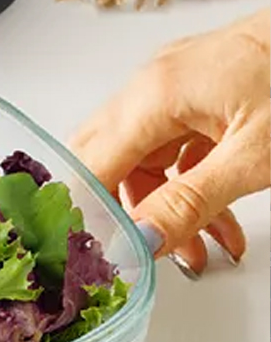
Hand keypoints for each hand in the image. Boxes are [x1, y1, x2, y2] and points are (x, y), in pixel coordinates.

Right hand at [69, 9, 269, 276]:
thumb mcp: (253, 157)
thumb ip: (191, 203)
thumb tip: (142, 240)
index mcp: (153, 95)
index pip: (89, 167)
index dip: (88, 216)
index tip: (101, 257)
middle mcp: (151, 85)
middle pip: (106, 161)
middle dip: (125, 215)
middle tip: (141, 256)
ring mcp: (173, 84)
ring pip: (143, 159)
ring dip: (164, 205)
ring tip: (204, 248)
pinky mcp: (198, 90)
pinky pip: (172, 145)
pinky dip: (187, 183)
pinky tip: (218, 215)